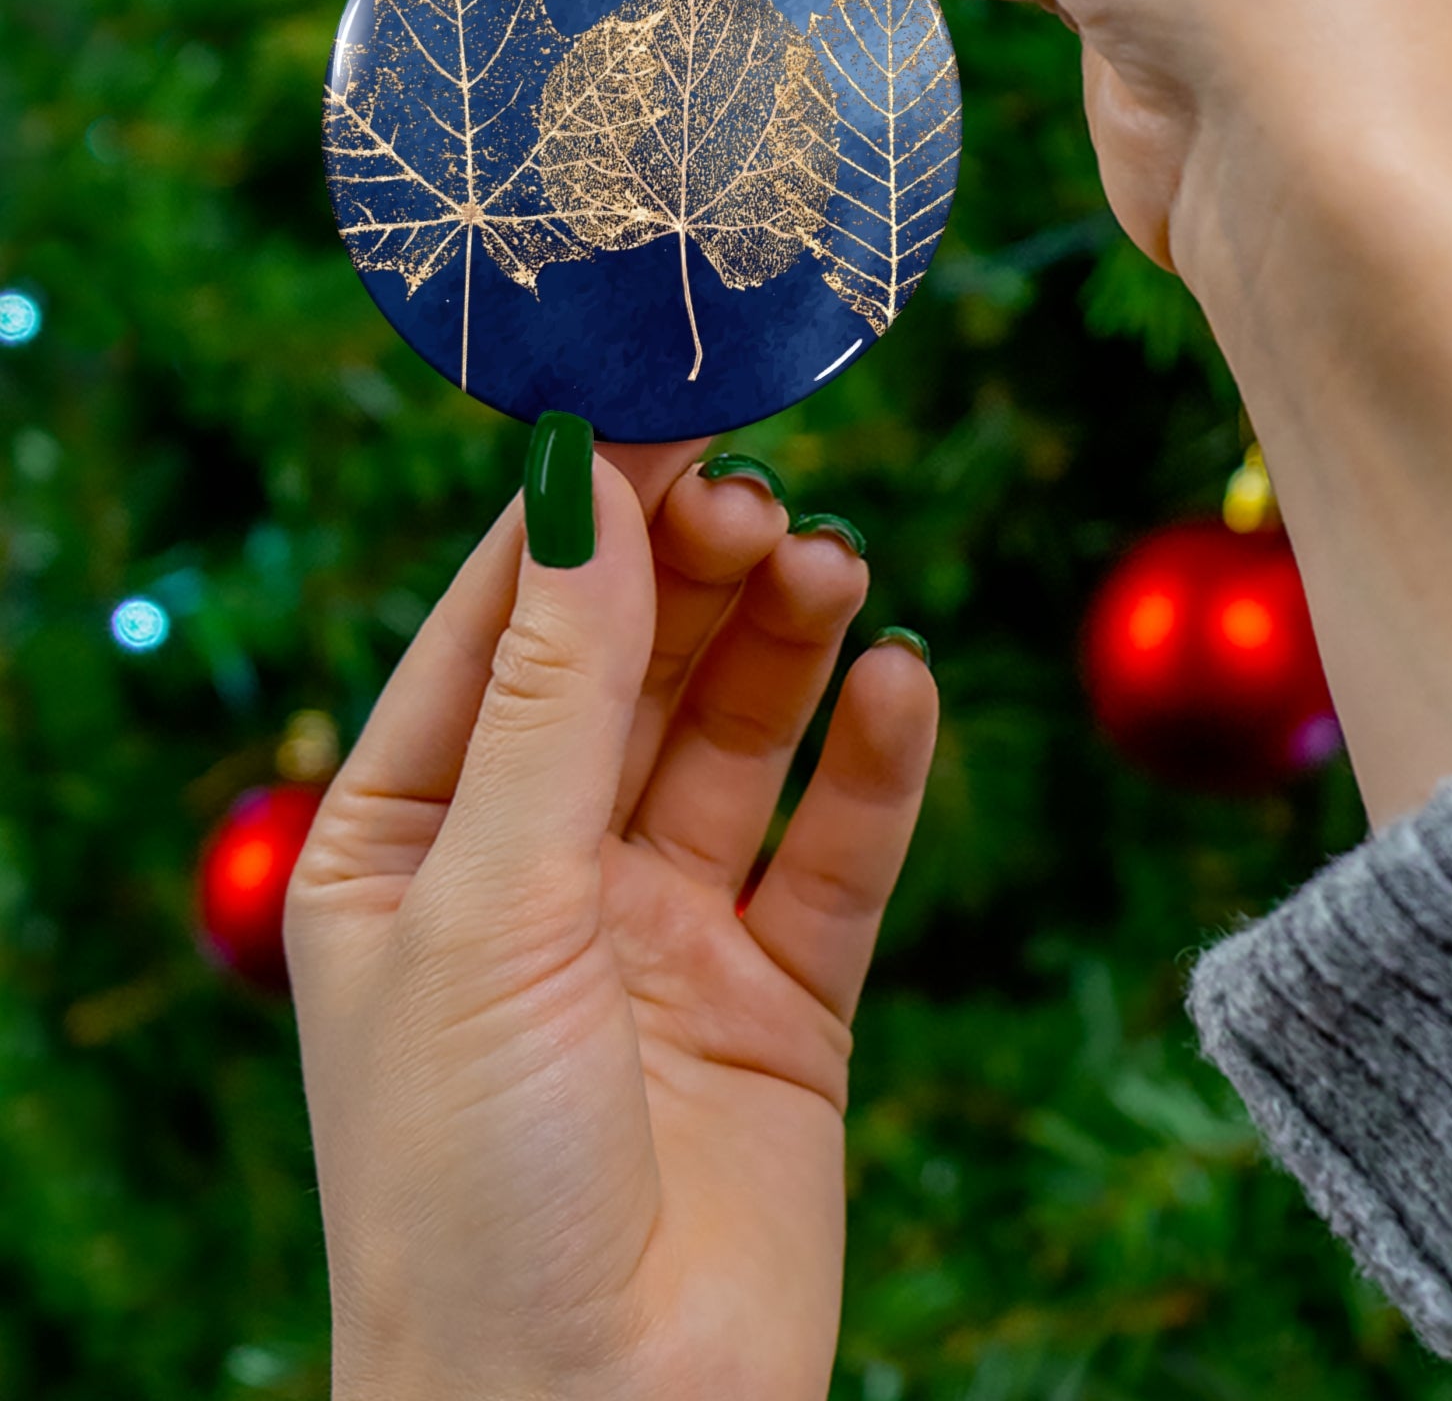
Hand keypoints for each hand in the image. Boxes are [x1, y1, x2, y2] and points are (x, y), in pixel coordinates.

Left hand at [286, 440, 936, 1400]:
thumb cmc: (471, 1186)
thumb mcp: (490, 906)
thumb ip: (554, 696)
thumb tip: (584, 489)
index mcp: (411, 844)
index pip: (501, 629)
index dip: (581, 514)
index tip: (665, 405)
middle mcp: (538, 873)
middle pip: (633, 667)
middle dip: (694, 573)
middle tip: (763, 496)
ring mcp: (664, 931)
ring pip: (739, 738)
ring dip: (787, 645)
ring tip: (835, 568)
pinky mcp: (782, 996)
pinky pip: (837, 849)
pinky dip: (874, 763)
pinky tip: (901, 686)